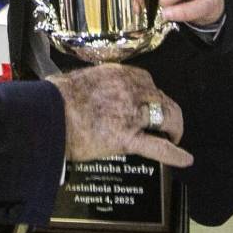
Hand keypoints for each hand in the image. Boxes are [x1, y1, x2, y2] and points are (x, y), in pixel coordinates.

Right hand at [47, 64, 193, 167]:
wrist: (46, 116)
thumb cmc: (54, 98)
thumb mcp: (78, 79)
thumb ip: (94, 83)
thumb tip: (92, 91)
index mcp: (117, 73)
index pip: (146, 81)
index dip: (151, 94)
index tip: (149, 103)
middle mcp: (130, 90)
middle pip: (162, 98)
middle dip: (167, 112)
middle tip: (165, 124)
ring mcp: (131, 114)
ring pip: (167, 118)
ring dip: (174, 128)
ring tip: (173, 138)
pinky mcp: (127, 138)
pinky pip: (159, 147)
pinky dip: (175, 154)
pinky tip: (185, 159)